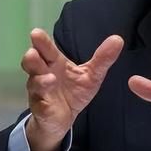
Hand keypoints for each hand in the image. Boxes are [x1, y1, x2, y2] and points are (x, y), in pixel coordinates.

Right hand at [22, 28, 123, 150]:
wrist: (64, 117)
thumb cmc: (74, 91)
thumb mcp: (92, 75)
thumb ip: (102, 58)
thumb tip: (118, 39)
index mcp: (55, 63)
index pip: (47, 50)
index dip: (42, 42)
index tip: (36, 33)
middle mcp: (43, 74)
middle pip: (33, 63)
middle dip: (32, 57)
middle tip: (34, 52)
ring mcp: (40, 92)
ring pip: (34, 83)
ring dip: (40, 80)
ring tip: (51, 78)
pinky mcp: (42, 110)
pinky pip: (39, 106)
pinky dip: (42, 103)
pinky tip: (46, 101)